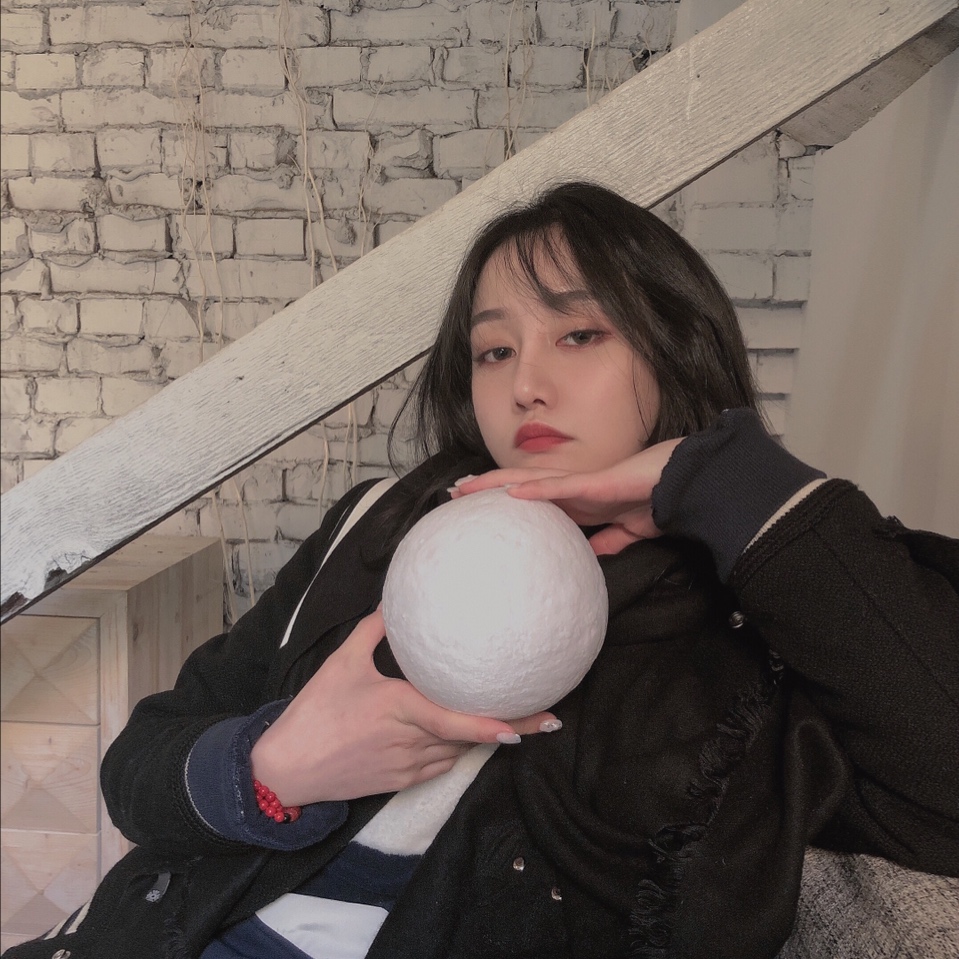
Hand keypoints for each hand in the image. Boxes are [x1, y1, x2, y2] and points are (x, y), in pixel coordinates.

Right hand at [250, 609, 557, 805]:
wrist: (286, 770)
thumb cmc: (314, 712)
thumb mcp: (341, 662)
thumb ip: (372, 630)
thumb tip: (395, 601)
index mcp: (397, 709)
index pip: (452, 722)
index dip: (490, 725)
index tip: (524, 724)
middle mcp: (408, 742)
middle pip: (469, 739)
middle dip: (511, 728)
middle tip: (550, 716)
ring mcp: (407, 766)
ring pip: (460, 752)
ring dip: (488, 738)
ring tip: (526, 721)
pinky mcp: (402, 782)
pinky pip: (442, 765)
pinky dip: (461, 750)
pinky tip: (477, 737)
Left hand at [451, 439, 682, 555]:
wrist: (689, 485)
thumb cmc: (659, 502)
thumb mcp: (628, 531)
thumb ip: (608, 542)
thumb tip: (588, 557)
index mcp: (577, 502)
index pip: (530, 501)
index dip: (501, 503)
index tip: (474, 510)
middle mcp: (572, 490)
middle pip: (519, 487)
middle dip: (485, 490)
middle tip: (452, 496)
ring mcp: (581, 484)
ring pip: (529, 482)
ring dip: (494, 485)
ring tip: (463, 489)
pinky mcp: (597, 484)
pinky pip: (561, 488)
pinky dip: (535, 490)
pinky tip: (511, 493)